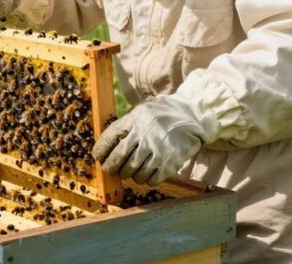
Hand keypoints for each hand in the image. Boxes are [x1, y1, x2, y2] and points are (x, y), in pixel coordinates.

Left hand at [91, 95, 208, 185]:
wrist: (193, 116)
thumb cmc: (162, 114)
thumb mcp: (142, 111)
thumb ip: (126, 125)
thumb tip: (107, 146)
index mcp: (135, 119)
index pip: (110, 137)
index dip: (101, 150)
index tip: (98, 157)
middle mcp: (144, 135)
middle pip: (119, 158)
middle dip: (111, 167)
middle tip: (111, 170)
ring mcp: (157, 149)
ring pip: (133, 172)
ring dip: (129, 175)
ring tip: (131, 171)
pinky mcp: (169, 162)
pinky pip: (151, 179)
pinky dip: (146, 179)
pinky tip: (146, 174)